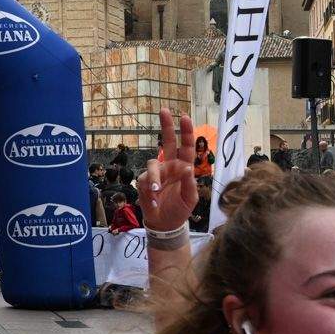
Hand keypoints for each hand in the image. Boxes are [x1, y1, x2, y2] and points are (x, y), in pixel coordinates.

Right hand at [141, 108, 198, 233]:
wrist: (165, 223)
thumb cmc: (180, 209)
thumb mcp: (190, 198)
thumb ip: (190, 183)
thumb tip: (188, 168)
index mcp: (184, 168)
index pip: (187, 147)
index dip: (186, 132)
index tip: (184, 117)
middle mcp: (170, 166)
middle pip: (168, 142)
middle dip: (166, 126)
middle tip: (164, 110)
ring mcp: (156, 173)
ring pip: (153, 163)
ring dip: (155, 176)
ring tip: (156, 190)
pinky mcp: (144, 182)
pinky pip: (145, 180)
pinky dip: (149, 190)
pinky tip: (153, 199)